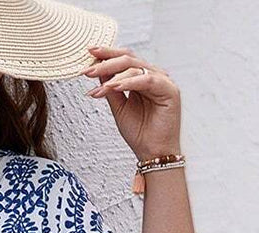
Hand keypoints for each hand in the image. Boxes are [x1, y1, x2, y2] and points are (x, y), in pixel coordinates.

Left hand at [80, 44, 181, 159]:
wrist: (152, 153)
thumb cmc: (140, 133)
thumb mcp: (118, 108)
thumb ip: (110, 89)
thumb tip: (97, 70)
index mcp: (141, 78)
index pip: (124, 59)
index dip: (107, 54)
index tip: (89, 53)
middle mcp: (153, 76)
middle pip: (129, 59)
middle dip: (106, 62)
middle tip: (88, 70)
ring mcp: (162, 81)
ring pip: (136, 67)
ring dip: (113, 75)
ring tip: (99, 86)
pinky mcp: (169, 90)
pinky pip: (147, 80)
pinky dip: (129, 82)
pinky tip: (114, 86)